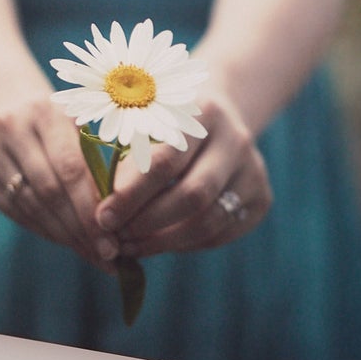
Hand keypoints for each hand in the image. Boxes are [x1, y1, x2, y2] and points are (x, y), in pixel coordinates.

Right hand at [0, 94, 121, 270]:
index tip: (112, 239)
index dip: (90, 208)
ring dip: (62, 234)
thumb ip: (97, 166)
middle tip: (104, 254)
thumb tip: (121, 221)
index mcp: (45, 112)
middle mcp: (11, 126)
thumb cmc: (61, 126)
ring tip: (88, 252)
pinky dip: (41, 228)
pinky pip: (13, 210)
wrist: (12, 109)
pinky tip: (63, 239)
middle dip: (79, 227)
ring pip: (30, 205)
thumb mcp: (80, 131)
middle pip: (49, 190)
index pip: (70, 168)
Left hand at [95, 88, 271, 257]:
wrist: (215, 116)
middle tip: (116, 239)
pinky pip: (221, 234)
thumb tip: (99, 211)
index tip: (102, 218)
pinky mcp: (261, 198)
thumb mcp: (140, 124)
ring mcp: (254, 170)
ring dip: (164, 241)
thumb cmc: (161, 121)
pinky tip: (157, 243)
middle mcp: (235, 139)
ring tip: (131, 247)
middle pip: (193, 196)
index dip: (131, 195)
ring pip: (209, 221)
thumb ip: (121, 159)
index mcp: (202, 112)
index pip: (165, 162)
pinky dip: (185, 245)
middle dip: (148, 223)